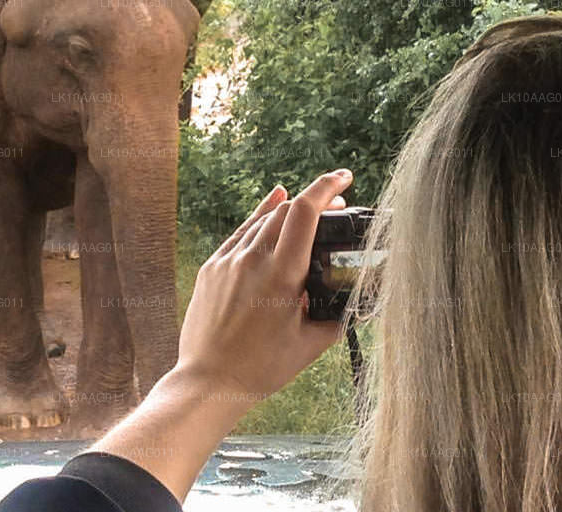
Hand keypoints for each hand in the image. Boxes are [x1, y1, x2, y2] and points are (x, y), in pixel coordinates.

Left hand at [175, 169, 351, 408]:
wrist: (208, 382)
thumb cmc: (261, 368)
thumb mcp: (310, 345)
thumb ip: (335, 316)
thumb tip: (353, 301)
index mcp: (281, 274)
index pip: (305, 212)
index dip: (327, 187)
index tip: (345, 178)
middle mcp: (252, 259)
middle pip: (286, 210)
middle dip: (314, 201)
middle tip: (336, 207)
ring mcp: (227, 261)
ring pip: (262, 219)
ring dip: (288, 210)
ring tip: (309, 213)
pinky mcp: (211, 268)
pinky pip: (240, 233)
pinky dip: (260, 217)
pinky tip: (272, 204)